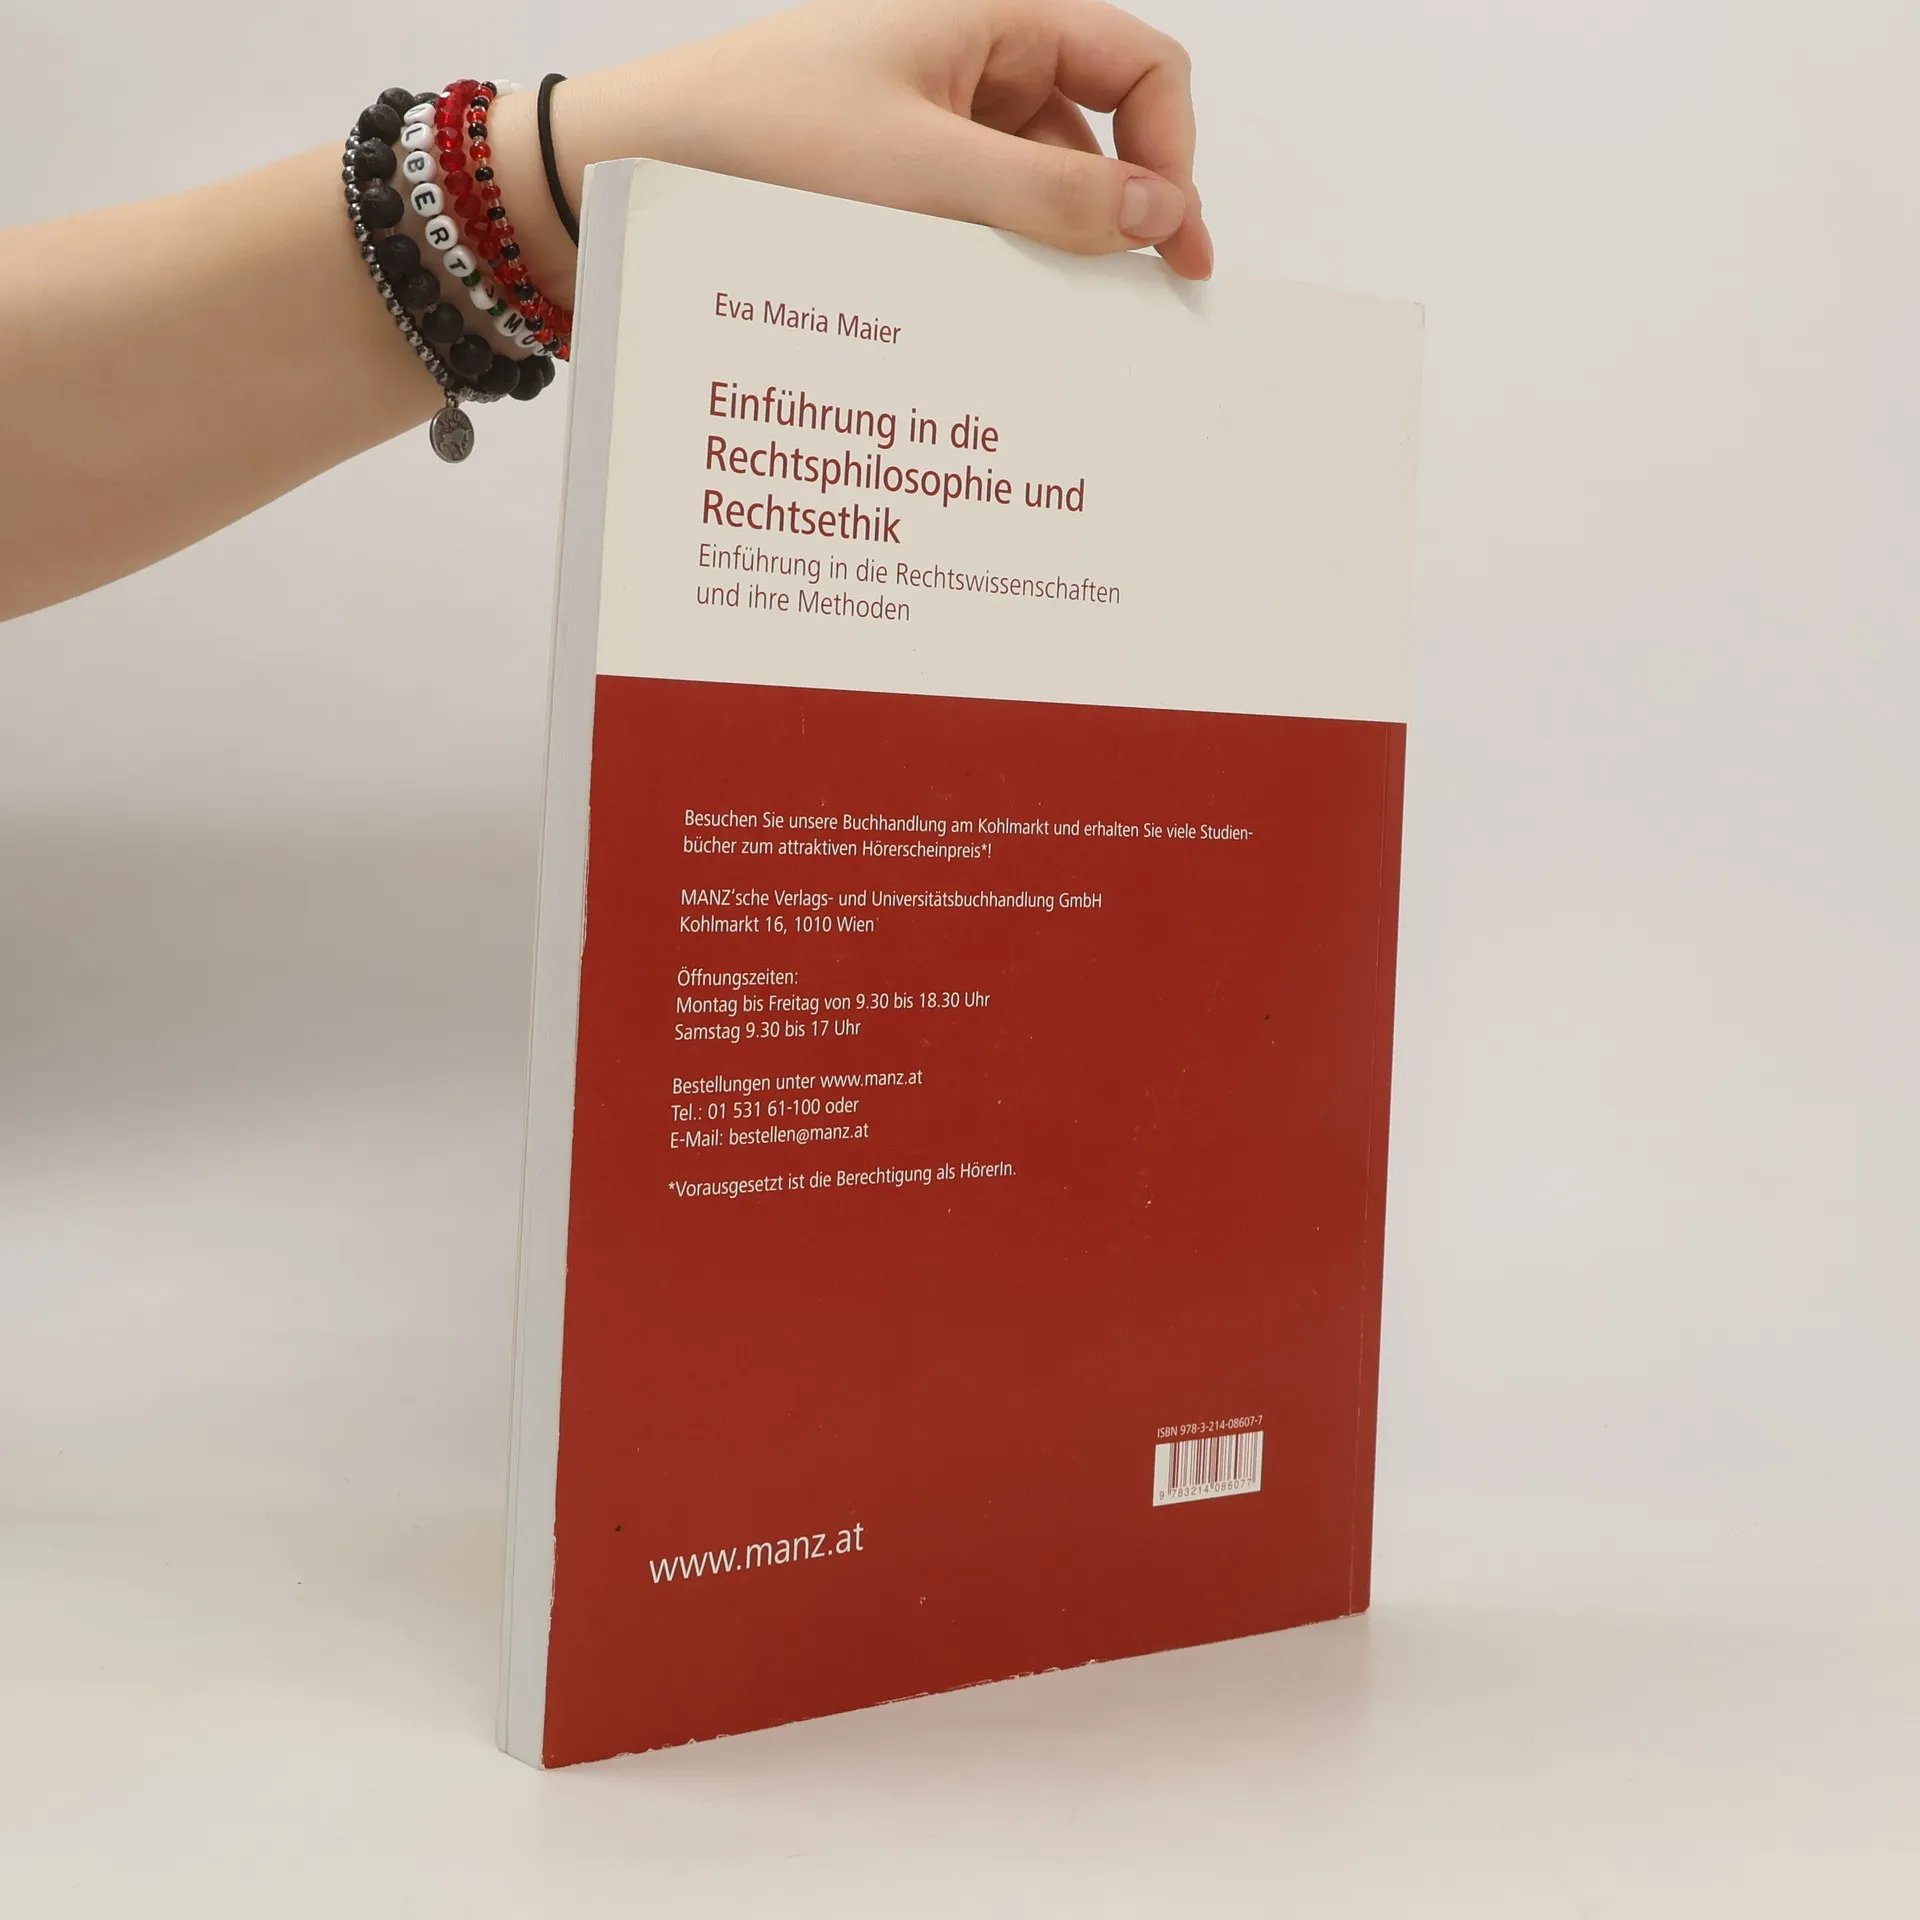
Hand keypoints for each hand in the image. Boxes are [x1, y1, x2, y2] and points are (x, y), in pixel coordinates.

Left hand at [492, 0, 1211, 300]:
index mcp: (991, 16)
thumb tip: (1165, 215)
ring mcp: (932, 116)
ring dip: (1053, 247)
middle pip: (1097, 130)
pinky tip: (992, 317)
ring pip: (1036, 183)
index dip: (1174, 152)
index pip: (1137, 66)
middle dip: (1121, 212)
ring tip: (1052, 326)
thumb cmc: (760, 142)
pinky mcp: (894, 171)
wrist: (632, 169)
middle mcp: (970, 57)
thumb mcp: (925, 173)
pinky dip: (996, 260)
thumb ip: (1053, 197)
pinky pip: (977, 212)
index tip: (1175, 249)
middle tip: (1137, 309)